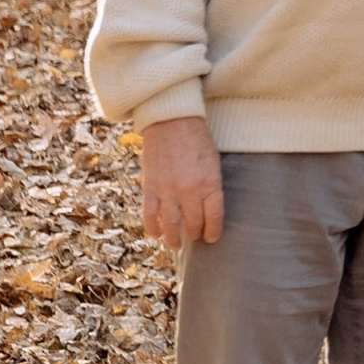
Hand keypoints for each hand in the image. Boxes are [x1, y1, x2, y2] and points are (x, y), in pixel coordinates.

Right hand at [138, 114, 224, 249]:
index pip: (213, 217)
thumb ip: (211, 185)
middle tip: (194, 237)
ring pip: (171, 225)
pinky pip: (150, 215)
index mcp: (210, 182)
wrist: (172, 120)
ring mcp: (168, 190)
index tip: (212, 238)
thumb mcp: (213, 161)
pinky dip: (153, 227)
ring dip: (174, 238)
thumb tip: (208, 209)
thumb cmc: (197, 138)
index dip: (213, 232)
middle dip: (195, 233)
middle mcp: (189, 190)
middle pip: (192, 224)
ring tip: (176, 244)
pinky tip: (157, 233)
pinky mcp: (150, 187)